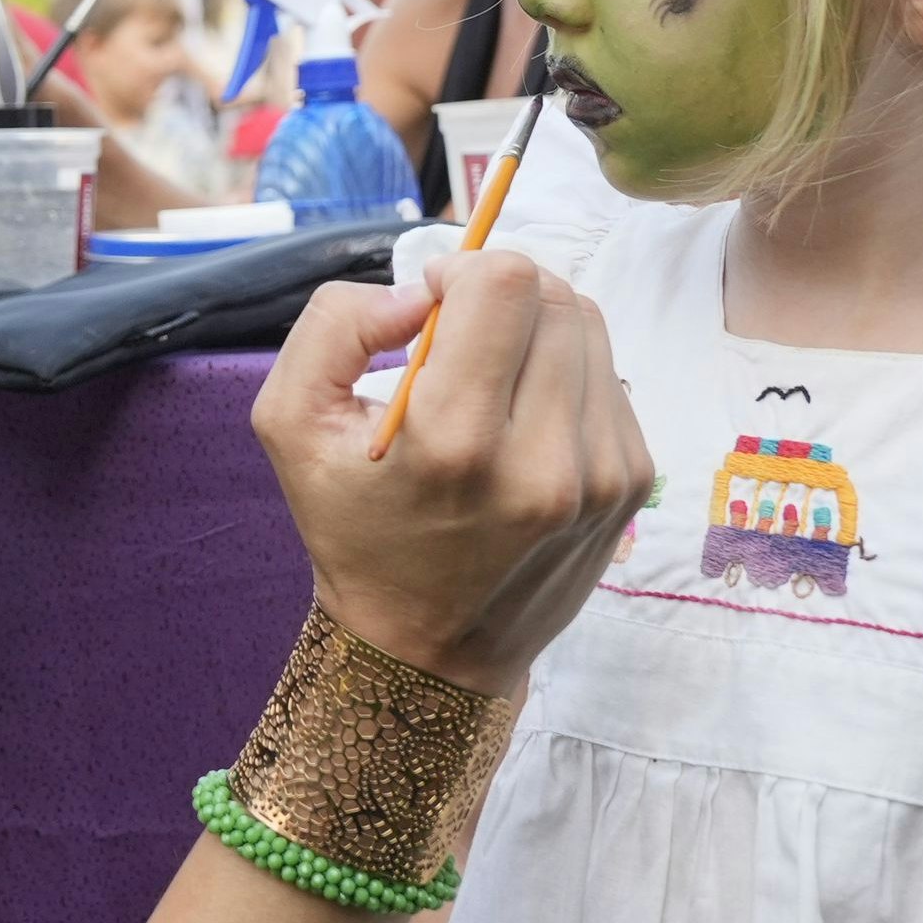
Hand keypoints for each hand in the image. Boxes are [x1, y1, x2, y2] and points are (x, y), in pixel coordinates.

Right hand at [255, 251, 651, 693]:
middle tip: (456, 342)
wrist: (429, 653)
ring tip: (489, 382)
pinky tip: (522, 422)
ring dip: (534, 329)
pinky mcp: (631, 484)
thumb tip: (418, 291)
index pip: (504, 283)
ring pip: (586, 326)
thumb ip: (335, 327)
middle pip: (550, 294)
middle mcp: (542, 461)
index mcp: (455, 442)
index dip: (461, 270)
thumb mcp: (290, 428)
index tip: (430, 306)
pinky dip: (563, 375)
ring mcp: (598, 475)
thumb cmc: (355, 532)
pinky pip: (607, 375)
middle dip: (496, 296)